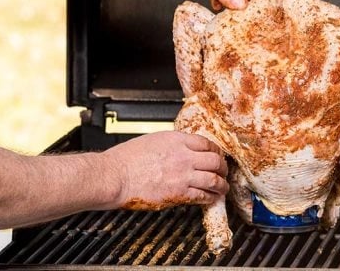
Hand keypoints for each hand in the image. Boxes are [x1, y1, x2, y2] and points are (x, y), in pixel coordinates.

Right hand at [104, 131, 228, 209]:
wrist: (116, 176)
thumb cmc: (126, 159)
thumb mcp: (152, 140)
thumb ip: (170, 144)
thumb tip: (178, 148)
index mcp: (176, 140)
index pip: (207, 143)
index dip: (215, 151)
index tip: (216, 156)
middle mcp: (184, 156)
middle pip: (216, 161)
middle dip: (223, 167)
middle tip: (223, 172)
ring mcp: (183, 175)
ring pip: (214, 180)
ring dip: (221, 185)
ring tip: (223, 188)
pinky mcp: (179, 193)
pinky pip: (203, 196)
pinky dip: (210, 198)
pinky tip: (211, 198)